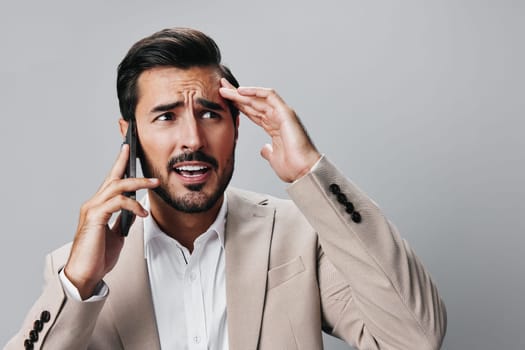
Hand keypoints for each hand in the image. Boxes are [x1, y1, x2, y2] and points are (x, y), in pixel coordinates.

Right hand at [64, 144, 158, 298]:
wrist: (86, 274)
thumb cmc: (98, 256)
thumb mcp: (116, 235)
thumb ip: (123, 220)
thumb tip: (135, 212)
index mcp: (99, 206)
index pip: (111, 181)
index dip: (119, 164)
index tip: (127, 150)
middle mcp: (93, 204)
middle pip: (113, 177)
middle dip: (127, 164)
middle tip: (143, 158)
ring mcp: (92, 209)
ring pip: (117, 186)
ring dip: (138, 183)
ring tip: (154, 185)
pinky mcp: (95, 217)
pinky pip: (117, 203)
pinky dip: (133, 205)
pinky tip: (142, 213)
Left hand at [219, 79, 320, 181]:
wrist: (304, 171)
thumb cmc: (293, 167)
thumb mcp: (274, 158)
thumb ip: (268, 151)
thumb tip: (264, 149)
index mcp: (274, 127)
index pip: (252, 112)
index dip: (237, 105)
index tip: (223, 100)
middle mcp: (278, 118)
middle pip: (253, 102)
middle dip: (235, 95)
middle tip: (220, 86)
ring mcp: (282, 114)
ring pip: (258, 98)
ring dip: (241, 93)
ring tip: (225, 88)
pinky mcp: (286, 112)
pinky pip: (270, 96)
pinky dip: (256, 92)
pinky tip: (241, 91)